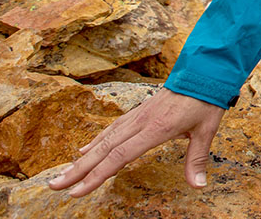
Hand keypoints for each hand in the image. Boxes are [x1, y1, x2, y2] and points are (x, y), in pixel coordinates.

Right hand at [48, 87, 225, 196]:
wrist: (204, 69)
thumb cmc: (206, 99)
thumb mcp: (207, 129)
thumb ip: (197, 158)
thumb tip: (198, 186)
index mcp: (156, 128)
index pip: (120, 156)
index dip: (96, 175)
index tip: (76, 192)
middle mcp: (141, 121)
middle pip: (104, 149)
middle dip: (77, 170)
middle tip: (54, 186)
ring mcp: (138, 114)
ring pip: (104, 138)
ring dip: (83, 157)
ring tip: (63, 173)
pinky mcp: (139, 110)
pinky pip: (113, 128)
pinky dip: (96, 140)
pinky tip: (84, 150)